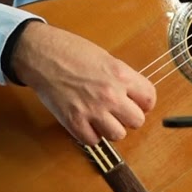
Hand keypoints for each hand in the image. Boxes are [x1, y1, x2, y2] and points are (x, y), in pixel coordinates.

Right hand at [10, 22, 156, 144]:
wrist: (42, 55)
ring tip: (101, 118)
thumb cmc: (70, 51)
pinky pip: (92, 140)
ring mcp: (93, 110)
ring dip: (110, 128)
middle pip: (137, 121)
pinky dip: (90, 134)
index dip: (143, 103)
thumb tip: (132, 95)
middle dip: (128, 117)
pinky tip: (86, 122)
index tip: (136, 103)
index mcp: (121, 75)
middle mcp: (111, 94)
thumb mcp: (105, 58)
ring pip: (118, 135)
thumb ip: (121, 78)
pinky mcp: (74, 122)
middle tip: (118, 112)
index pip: (149, 99)